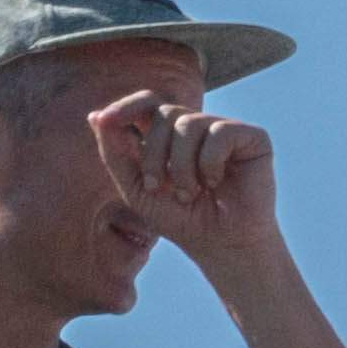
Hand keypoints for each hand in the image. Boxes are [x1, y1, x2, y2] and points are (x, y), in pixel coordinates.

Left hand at [95, 85, 283, 271]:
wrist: (220, 244)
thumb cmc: (181, 219)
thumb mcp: (137, 189)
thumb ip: (115, 153)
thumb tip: (94, 115)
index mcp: (169, 135)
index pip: (147, 103)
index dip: (126, 106)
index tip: (105, 121)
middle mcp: (197, 126)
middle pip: (164, 113)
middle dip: (153, 154)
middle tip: (159, 188)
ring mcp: (224, 128)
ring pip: (189, 122)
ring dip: (180, 166)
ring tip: (190, 194)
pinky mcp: (252, 136)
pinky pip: (220, 132)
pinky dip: (209, 163)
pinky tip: (215, 183)